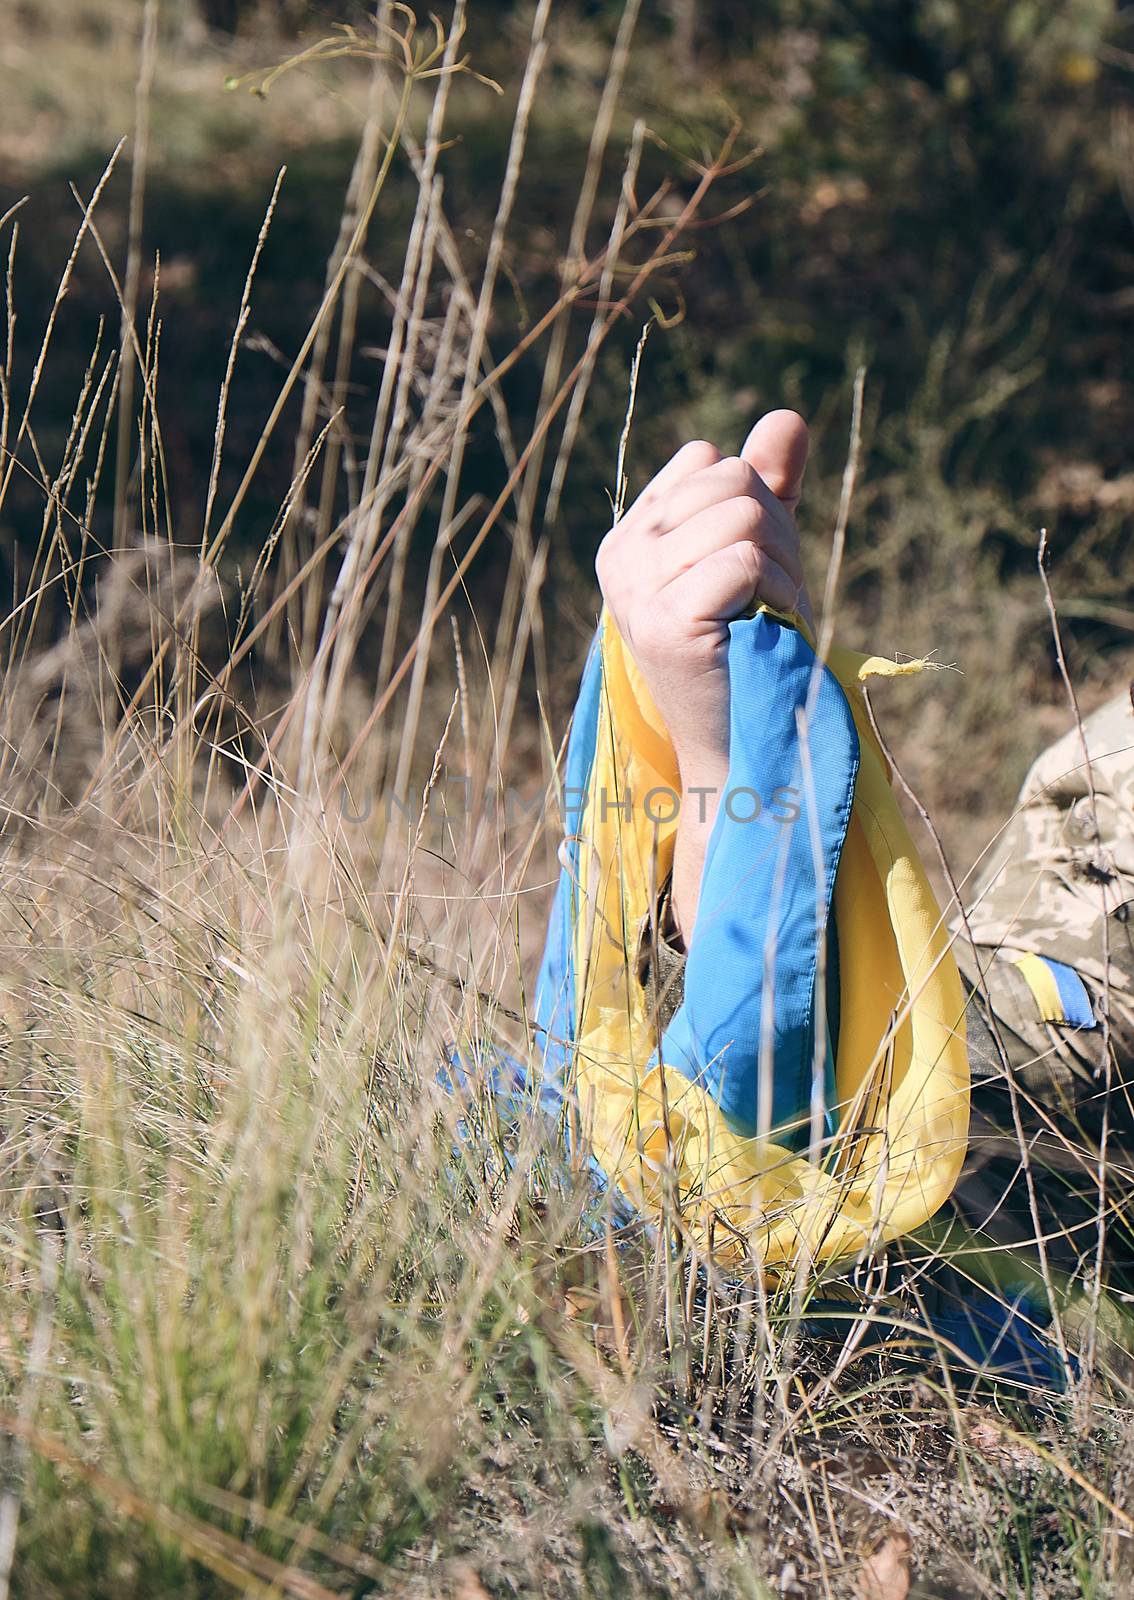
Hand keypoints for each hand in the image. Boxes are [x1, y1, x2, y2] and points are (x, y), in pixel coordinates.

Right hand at [595, 410, 810, 941]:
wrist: (741, 744)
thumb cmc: (749, 651)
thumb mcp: (759, 554)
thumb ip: (768, 486)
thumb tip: (786, 416)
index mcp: (631, 535)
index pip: (708, 460)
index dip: (754, 501)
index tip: (753, 568)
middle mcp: (621, 557)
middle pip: (730, 480)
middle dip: (777, 531)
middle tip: (769, 596)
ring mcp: (636, 591)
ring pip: (744, 515)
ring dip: (784, 568)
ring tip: (766, 616)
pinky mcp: (666, 623)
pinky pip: (747, 560)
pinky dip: (779, 594)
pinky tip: (766, 630)